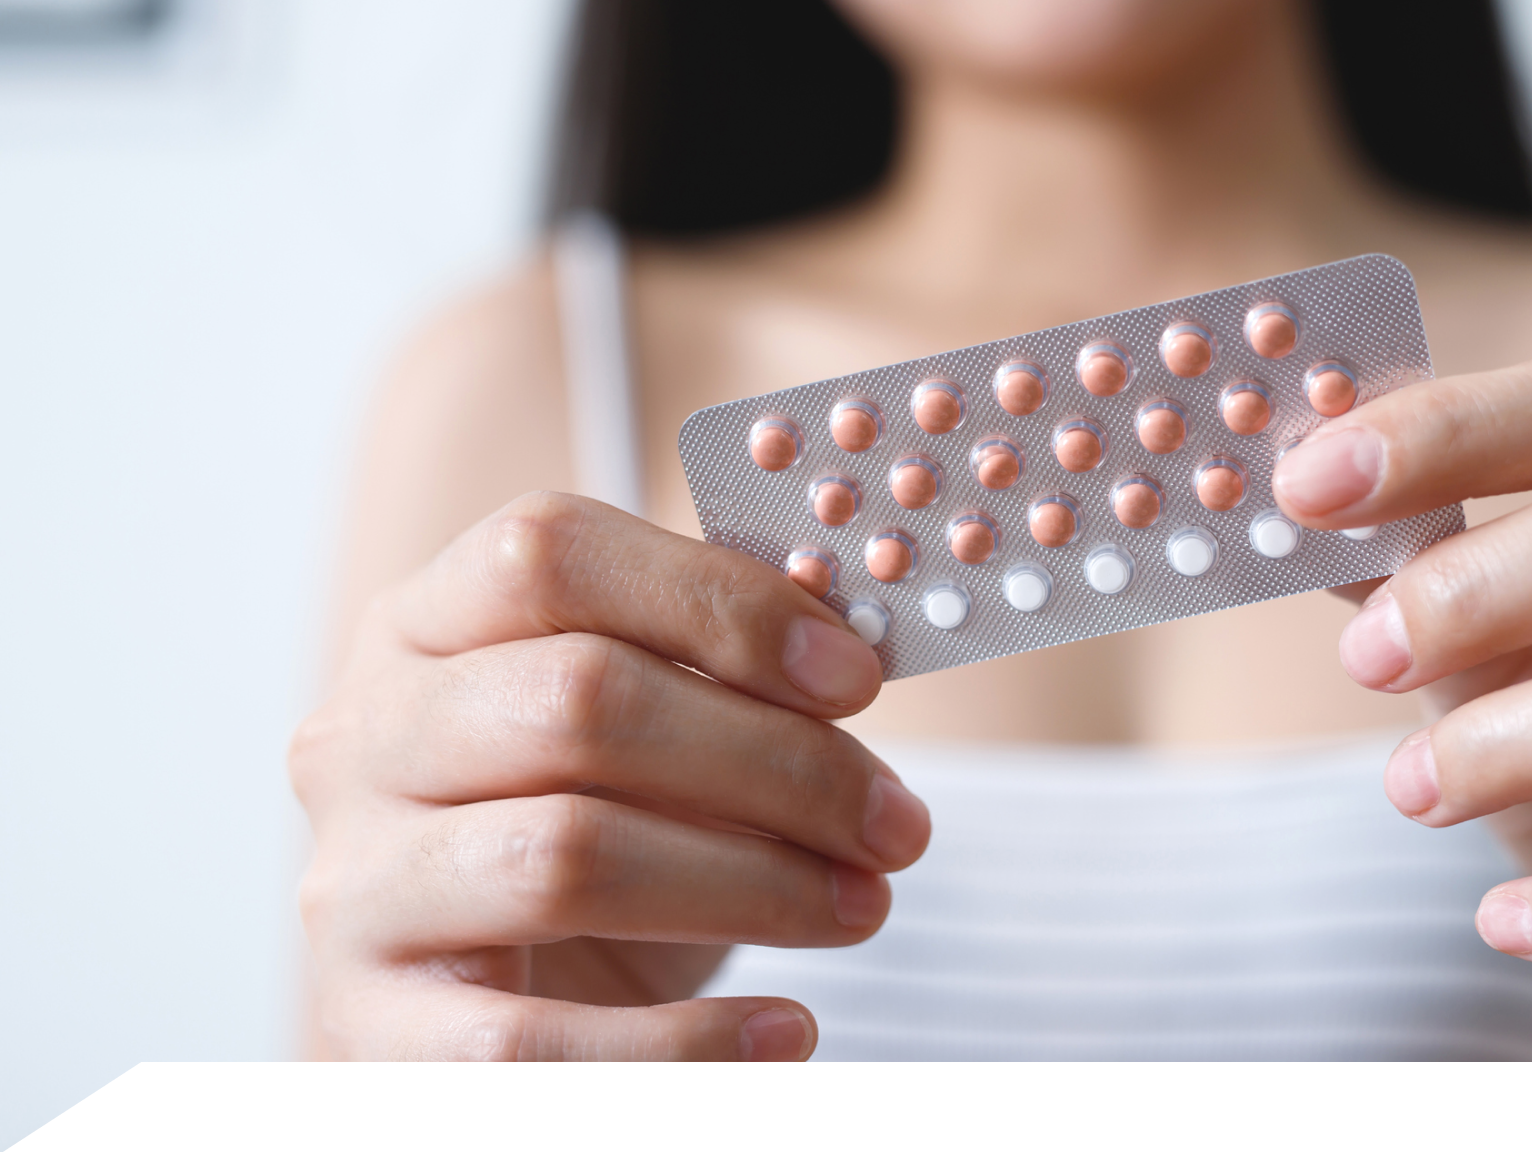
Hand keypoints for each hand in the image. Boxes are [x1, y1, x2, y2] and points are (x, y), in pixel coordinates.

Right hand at [290, 492, 928, 1059]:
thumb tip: (847, 656)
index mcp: (424, 624)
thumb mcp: (645, 729)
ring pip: (565, 855)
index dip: (720, 603)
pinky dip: (686, 1045)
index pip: (549, 553)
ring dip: (754, 885)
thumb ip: (717, 671)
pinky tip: (787, 1031)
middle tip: (897, 822)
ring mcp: (355, 883)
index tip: (857, 678)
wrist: (490, 998)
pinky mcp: (371, 1027)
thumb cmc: (593, 830)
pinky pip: (532, 1043)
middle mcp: (363, 738)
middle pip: (578, 699)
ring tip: (862, 907)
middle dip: (776, 761)